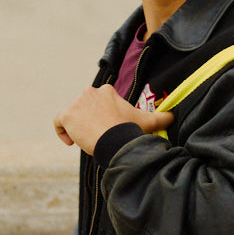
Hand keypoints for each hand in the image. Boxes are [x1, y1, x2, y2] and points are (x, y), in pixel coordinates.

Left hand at [53, 84, 173, 154]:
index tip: (107, 128)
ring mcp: (77, 103)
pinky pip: (59, 122)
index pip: (98, 103)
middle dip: (90, 120)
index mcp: (107, 91)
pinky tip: (72, 142)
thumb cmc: (130, 129)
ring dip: (78, 127)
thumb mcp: (148, 121)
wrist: (116, 139)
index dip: (102, 116)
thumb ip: (161, 117)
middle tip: (99, 135)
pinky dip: (62, 132)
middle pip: (85, 107)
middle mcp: (90, 92)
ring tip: (88, 140)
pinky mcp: (67, 115)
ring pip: (73, 115)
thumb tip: (174, 116)